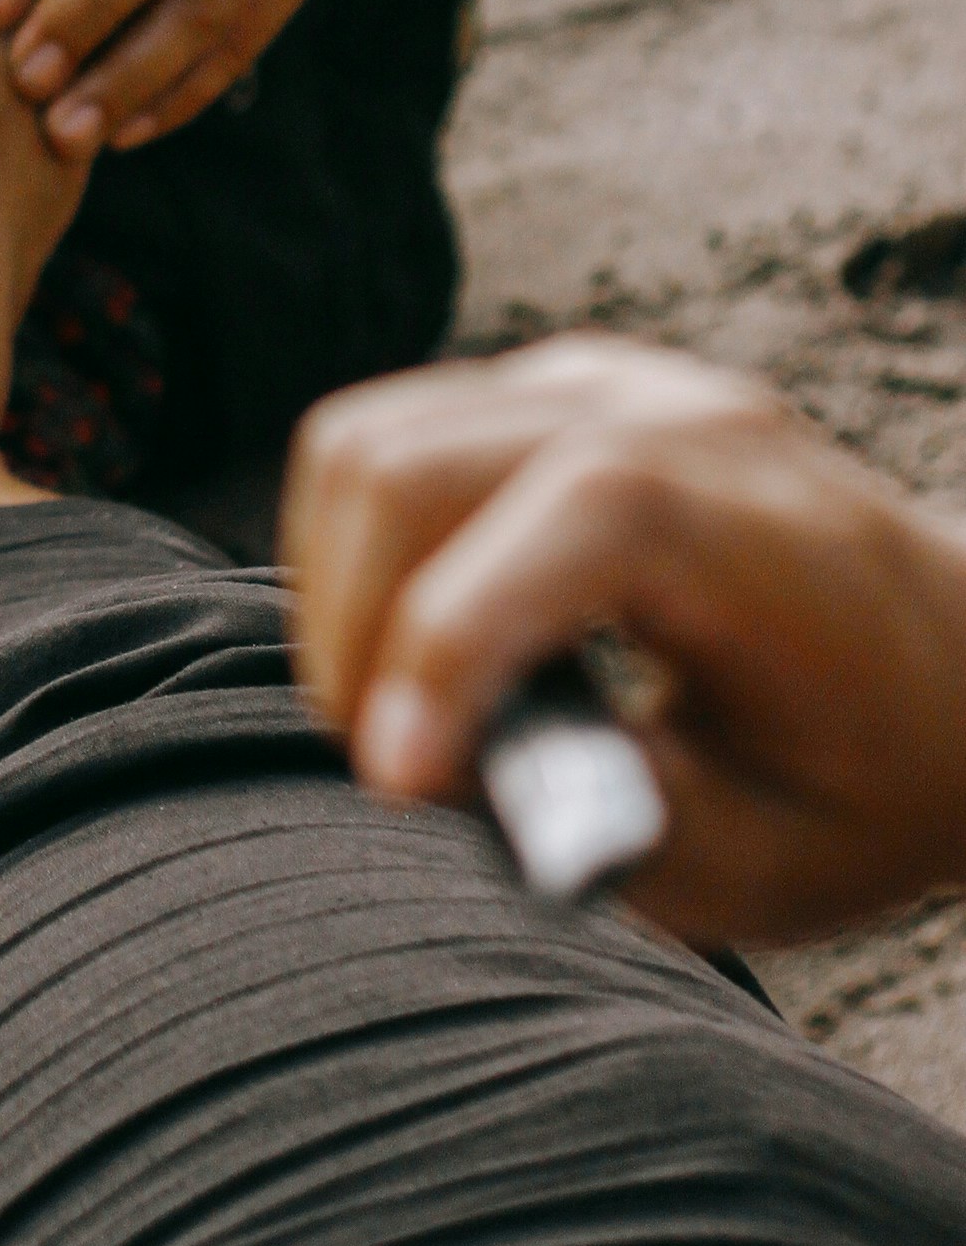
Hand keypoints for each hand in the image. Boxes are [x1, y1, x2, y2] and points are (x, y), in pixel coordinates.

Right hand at [284, 336, 965, 947]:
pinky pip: (394, 435)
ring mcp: (602, 384)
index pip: (576, 515)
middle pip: (415, 460)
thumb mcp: (785, 861)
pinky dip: (367, 548)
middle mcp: (674, 416)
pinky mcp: (550, 390)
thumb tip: (450, 779)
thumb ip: (626, 830)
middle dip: (355, 630)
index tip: (397, 783)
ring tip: (399, 711)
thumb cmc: (874, 776)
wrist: (955, 670)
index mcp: (765, 530)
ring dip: (341, 587)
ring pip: (369, 438)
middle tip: (391, 768)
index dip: (454, 639)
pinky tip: (431, 643)